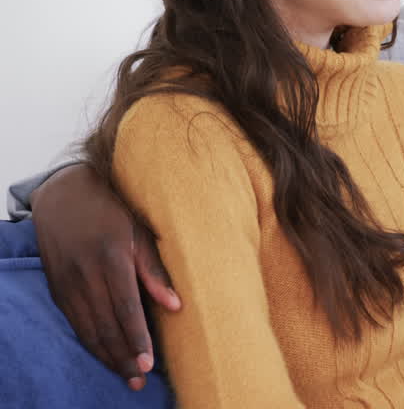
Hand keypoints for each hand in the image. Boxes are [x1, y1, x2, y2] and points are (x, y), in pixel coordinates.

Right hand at [31, 163, 181, 390]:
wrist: (64, 194)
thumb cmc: (113, 211)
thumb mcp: (140, 231)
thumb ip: (155, 269)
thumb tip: (176, 305)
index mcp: (111, 258)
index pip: (126, 308)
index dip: (137, 338)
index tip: (149, 362)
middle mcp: (85, 273)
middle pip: (105, 325)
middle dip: (123, 356)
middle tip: (140, 380)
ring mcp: (67, 282)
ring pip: (87, 329)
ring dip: (107, 356)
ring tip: (127, 376)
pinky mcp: (56, 288)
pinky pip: (74, 322)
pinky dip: (90, 342)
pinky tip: (105, 355)